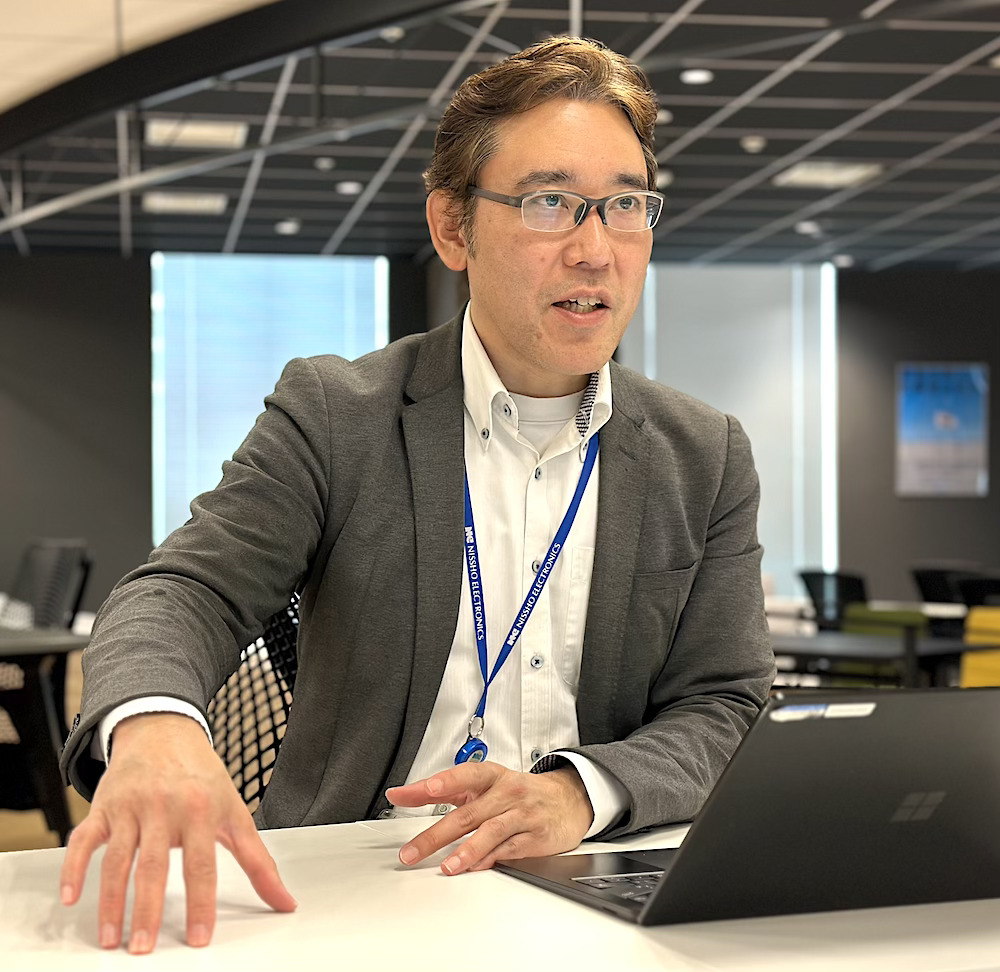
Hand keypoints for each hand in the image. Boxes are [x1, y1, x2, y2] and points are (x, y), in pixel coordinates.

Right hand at [59, 713, 295, 952]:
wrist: (164, 729)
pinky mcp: (103, 807)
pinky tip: (70, 898)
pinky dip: (72, 868)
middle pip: (154, 866)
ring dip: (110, 902)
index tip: (198, 938)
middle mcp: (164, 807)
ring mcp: (131, 807)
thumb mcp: (235, 811)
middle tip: (143, 949)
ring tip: (112, 939)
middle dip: (147, 910)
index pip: (202, 864)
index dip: (201, 903)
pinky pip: (83, 840)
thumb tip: (286, 901)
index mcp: (201, 809)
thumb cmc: (202, 776)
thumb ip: (258, 859)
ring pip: (116, 859)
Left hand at [386, 762, 592, 873]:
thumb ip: (447, 790)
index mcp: (492, 776)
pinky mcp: (535, 836)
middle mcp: (506, 792)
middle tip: (411, 851)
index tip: (420, 790)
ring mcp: (521, 814)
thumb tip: (408, 793)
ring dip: (466, 850)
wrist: (568, 799)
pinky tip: (475, 866)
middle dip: (436, 834)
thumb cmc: (518, 792)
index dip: (441, 782)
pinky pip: (509, 848)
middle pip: (468, 813)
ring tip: (446, 865)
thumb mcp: (486, 784)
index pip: (463, 776)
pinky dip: (491, 858)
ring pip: (490, 831)